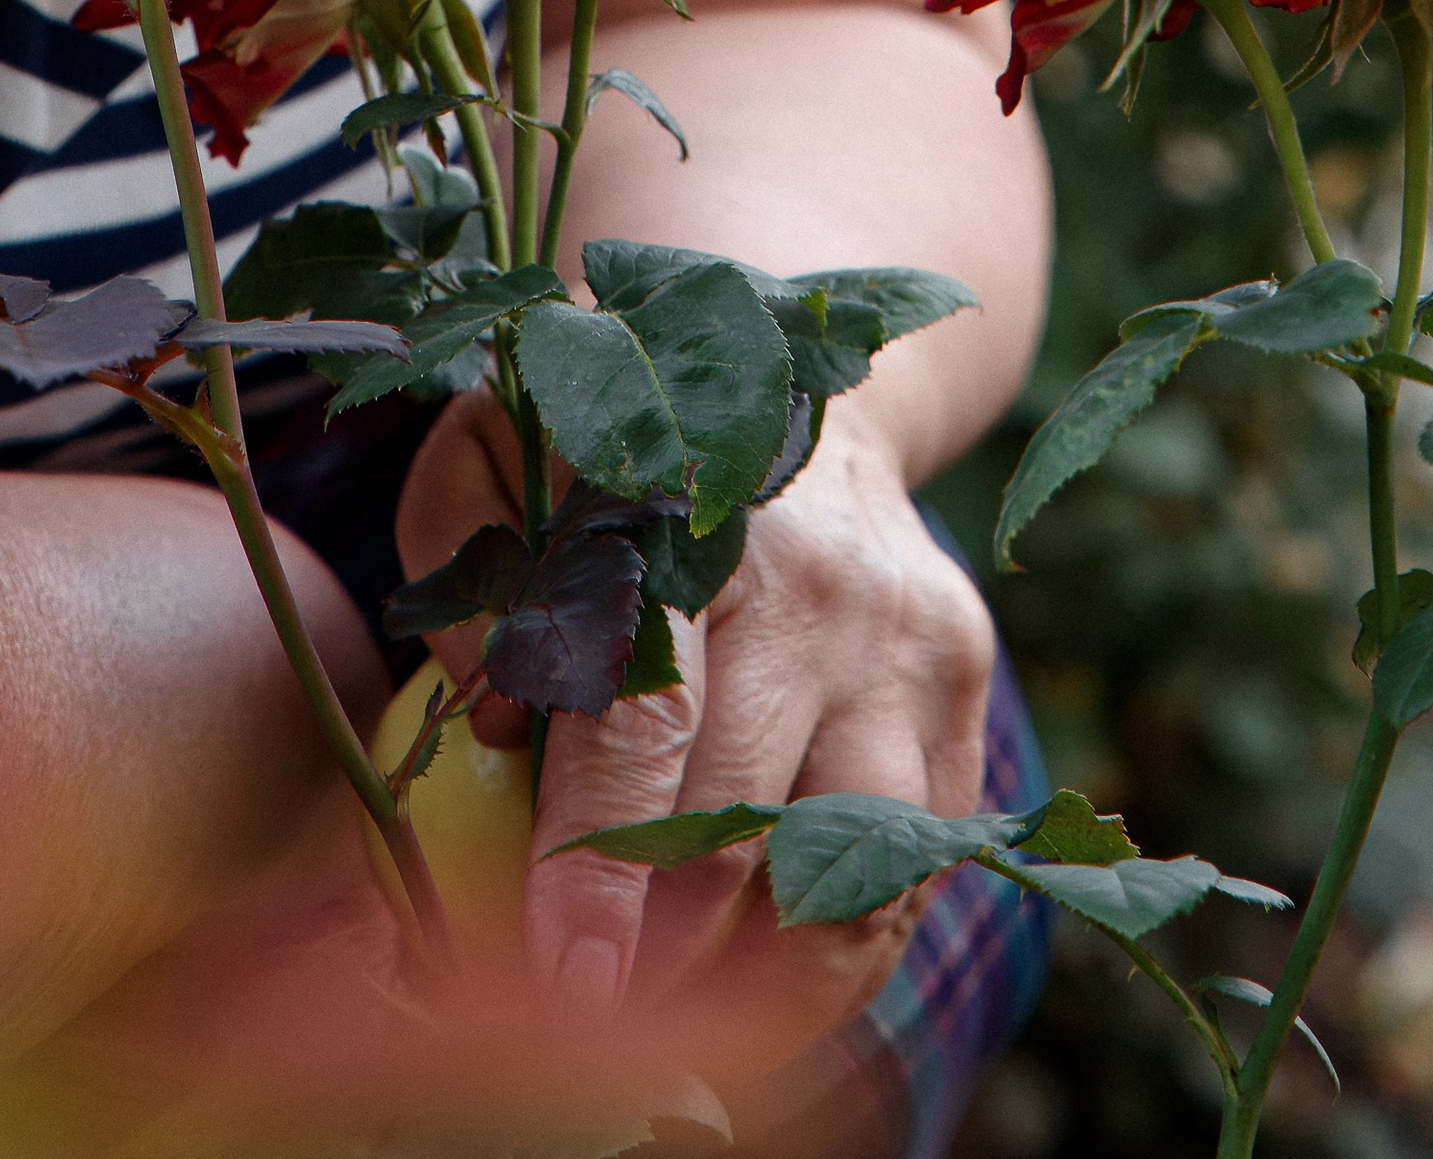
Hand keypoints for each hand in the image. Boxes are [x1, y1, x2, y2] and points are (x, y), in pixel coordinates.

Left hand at [395, 387, 995, 1071]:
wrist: (808, 393)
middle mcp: (819, 589)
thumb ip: (469, 581)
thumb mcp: (501, 463)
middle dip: (662, 961)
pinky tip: (764, 984)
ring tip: (683, 1038)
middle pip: (746, 827)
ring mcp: (906, 643)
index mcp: (693, 526)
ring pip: (853, 873)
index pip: (648, 726)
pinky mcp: (963, 685)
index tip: (559, 984)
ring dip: (763, 986)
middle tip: (591, 1040)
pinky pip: (916, 865)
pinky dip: (842, 950)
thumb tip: (496, 730)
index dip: (599, 871)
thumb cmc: (616, 455)